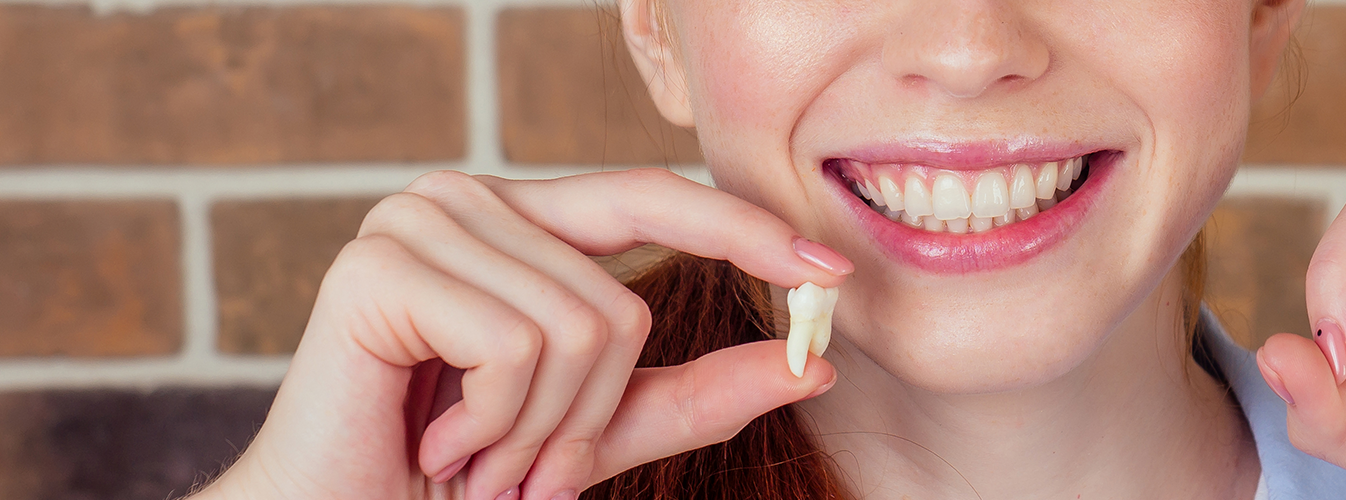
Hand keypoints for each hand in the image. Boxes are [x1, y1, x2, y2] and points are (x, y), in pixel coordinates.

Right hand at [191, 170, 845, 499]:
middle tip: (523, 469)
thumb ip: (700, 394)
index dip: (744, 229)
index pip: (654, 197)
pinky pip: (516, 344)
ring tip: (474, 456)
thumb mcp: (601, 431)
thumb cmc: (462, 473)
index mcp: (522, 219)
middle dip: (587, 416)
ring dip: (536, 431)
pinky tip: (439, 439)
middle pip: (622, 301)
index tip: (831, 272)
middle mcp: (469, 197)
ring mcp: (419, 220)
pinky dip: (496, 422)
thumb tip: (814, 365)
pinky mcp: (378, 264)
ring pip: (577, 327)